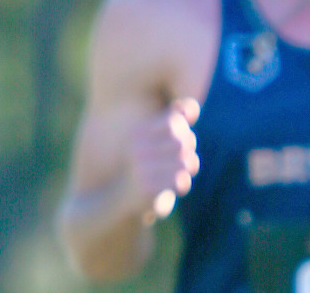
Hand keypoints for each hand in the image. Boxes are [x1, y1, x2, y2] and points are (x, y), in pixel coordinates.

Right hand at [129, 97, 199, 222]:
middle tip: (188, 159)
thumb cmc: (143, 165)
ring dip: (189, 166)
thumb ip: (174, 120)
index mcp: (137, 132)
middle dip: (189, 149)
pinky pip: (179, 180)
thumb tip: (192, 107)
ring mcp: (141, 168)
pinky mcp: (147, 188)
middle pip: (181, 141)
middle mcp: (137, 148)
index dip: (183, 130)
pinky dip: (182, 183)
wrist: (117, 200)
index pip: (174, 121)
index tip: (181, 139)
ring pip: (184, 162)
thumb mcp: (153, 140)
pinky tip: (177, 187)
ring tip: (186, 171)